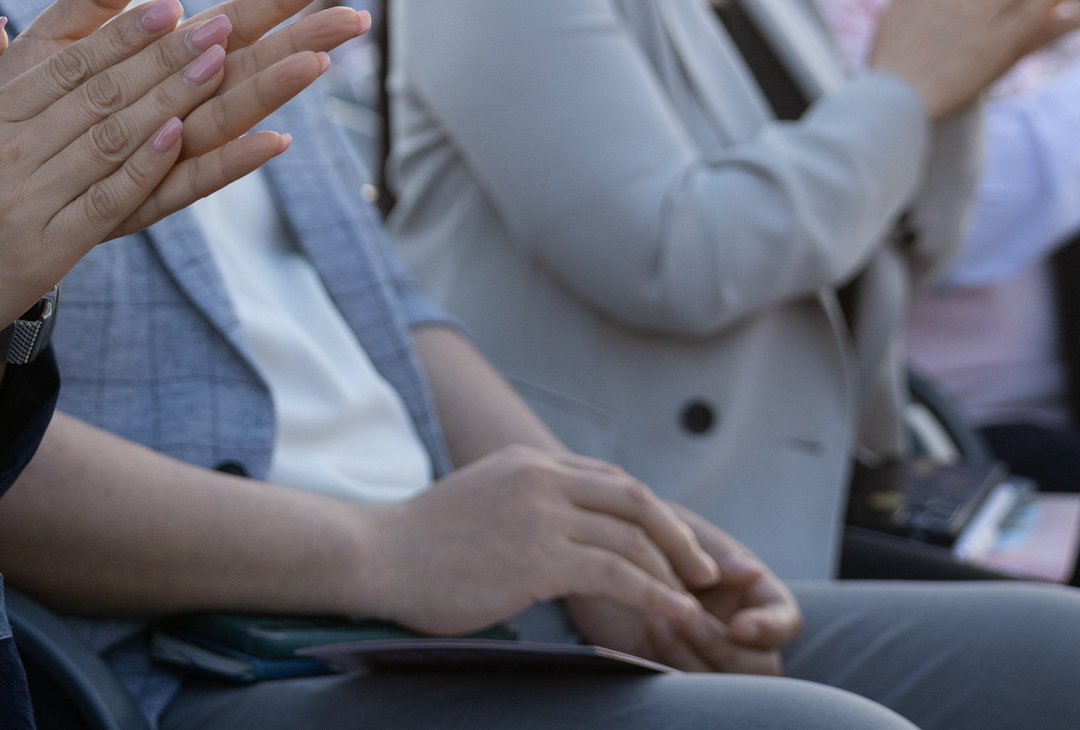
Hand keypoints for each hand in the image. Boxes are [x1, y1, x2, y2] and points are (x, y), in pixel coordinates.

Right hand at [0, 0, 307, 377]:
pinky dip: (144, 167)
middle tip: (219, 23)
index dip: (121, 36)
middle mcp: (8, 154)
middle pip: (100, 93)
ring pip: (112, 138)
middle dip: (164, 55)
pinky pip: (105, 201)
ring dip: (171, 98)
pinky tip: (180, 136)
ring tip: (217, 64)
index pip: (66, 66)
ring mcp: (28, 203)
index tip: (167, 6)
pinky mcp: (44, 253)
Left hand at [0, 0, 349, 238]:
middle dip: (299, 37)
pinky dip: (226, 162)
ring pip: (223, 119)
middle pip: (243, 66)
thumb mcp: (45, 48)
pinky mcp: (126, 208)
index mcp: (148, 68)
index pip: (228, 21)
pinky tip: (270, 141)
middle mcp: (163, 113)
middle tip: (356, 13)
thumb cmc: (1, 123)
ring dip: (273, 90)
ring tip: (321, 59)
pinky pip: (183, 184)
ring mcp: (150, 162)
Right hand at [355, 445, 727, 647]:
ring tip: (696, 604)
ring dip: (673, 573)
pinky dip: (654, 596)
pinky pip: (616, 573)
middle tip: (702, 572)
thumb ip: (523, 504)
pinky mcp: (538, 556)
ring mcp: (541, 514)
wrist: (377, 555)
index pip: (610, 479)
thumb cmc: (421, 543)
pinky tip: (673, 616)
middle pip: (635, 499)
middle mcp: (541, 477)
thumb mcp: (482, 501)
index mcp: (528, 463)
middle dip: (677, 537)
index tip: (672, 544)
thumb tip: (555, 532)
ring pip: (632, 537)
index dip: (651, 513)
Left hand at [571, 506, 797, 674]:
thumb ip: (712, 552)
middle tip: (682, 617)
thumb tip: (751, 571)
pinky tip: (640, 640)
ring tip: (652, 621)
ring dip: (688, 657)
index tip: (739, 625)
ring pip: (720, 683)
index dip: (769, 628)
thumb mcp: (679, 531)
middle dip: (720, 646)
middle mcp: (739, 633)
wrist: (596, 551)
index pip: (784, 620)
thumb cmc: (647, 531)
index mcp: (753, 595)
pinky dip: (662, 667)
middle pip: (759, 666)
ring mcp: (707, 657)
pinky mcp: (673, 670)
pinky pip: (680, 688)